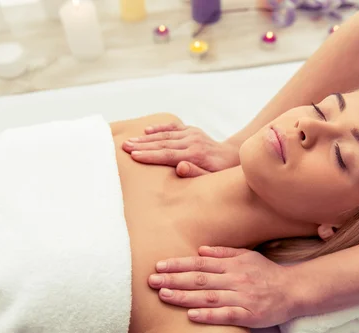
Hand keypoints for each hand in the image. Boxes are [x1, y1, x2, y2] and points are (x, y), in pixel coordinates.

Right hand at [122, 122, 239, 177]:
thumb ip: (196, 173)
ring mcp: (192, 134)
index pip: (168, 155)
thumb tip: (180, 167)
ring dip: (145, 138)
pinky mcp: (192, 130)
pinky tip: (146, 130)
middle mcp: (192, 142)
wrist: (234, 157)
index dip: (150, 156)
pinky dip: (159, 128)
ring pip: (165, 135)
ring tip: (129, 141)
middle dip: (142, 145)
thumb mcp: (212, 178)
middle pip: (163, 144)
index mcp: (195, 155)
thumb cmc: (220, 173)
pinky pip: (173, 128)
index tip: (134, 156)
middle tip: (124, 147)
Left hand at [148, 246, 300, 327]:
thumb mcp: (246, 256)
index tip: (159, 266)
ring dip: (185, 296)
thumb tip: (200, 250)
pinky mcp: (250, 315)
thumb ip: (223, 253)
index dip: (178, 264)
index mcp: (232, 264)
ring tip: (164, 295)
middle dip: (174, 279)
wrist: (293, 290)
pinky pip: (227, 315)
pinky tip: (191, 316)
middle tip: (151, 281)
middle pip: (200, 279)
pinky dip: (209, 315)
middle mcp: (235, 279)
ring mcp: (242, 297)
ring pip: (209, 296)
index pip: (200, 263)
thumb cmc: (267, 273)